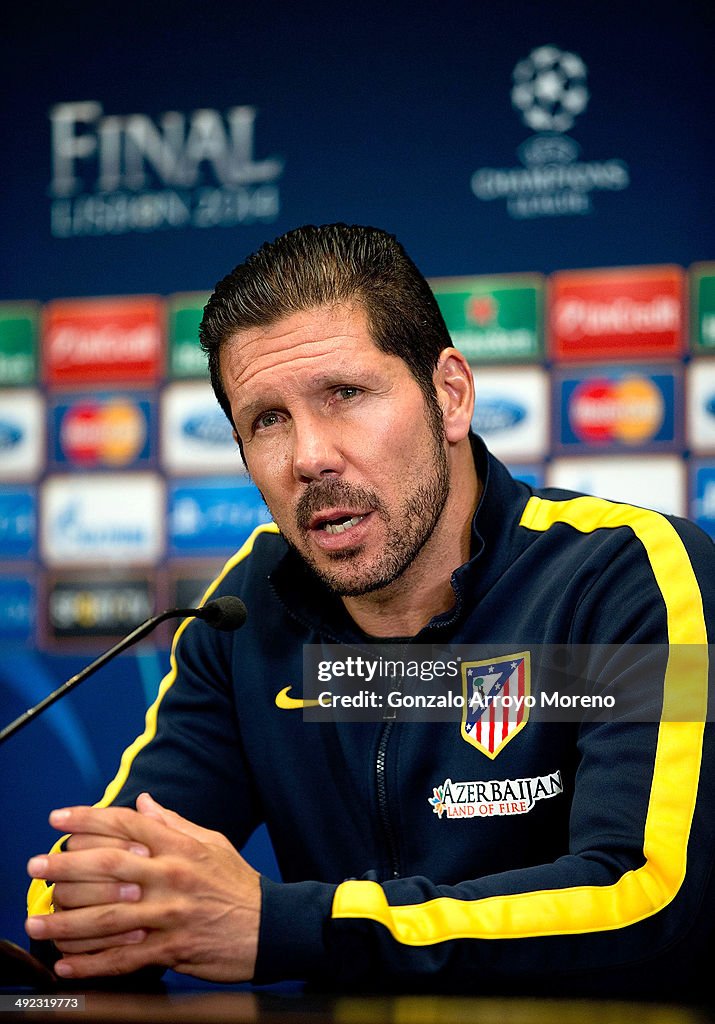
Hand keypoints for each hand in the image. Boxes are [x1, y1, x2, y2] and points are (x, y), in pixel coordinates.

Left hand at [26, 794, 260, 981]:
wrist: (270, 926)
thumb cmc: (237, 883)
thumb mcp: (211, 843)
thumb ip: (173, 823)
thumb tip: (142, 802)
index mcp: (180, 847)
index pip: (126, 824)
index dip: (88, 818)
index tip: (58, 819)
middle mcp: (171, 877)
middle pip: (108, 867)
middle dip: (66, 866)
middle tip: (35, 867)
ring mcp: (169, 916)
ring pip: (107, 918)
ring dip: (65, 921)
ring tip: (36, 920)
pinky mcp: (170, 950)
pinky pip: (123, 958)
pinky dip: (91, 964)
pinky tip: (65, 964)